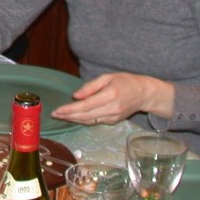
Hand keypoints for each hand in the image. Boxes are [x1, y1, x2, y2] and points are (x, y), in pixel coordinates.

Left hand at [51, 72, 173, 124]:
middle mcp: (112, 109)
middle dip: (68, 116)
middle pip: (85, 116)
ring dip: (74, 120)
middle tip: (54, 115)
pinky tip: (74, 117)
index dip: (70, 109)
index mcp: (110, 95)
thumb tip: (75, 96)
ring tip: (61, 116)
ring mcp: (113, 117)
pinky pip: (95, 122)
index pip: (86, 105)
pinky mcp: (114, 122)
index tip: (57, 111)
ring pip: (89, 121)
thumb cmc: (125, 81)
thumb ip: (90, 87)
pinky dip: (83, 120)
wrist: (144, 94)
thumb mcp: (107, 77)